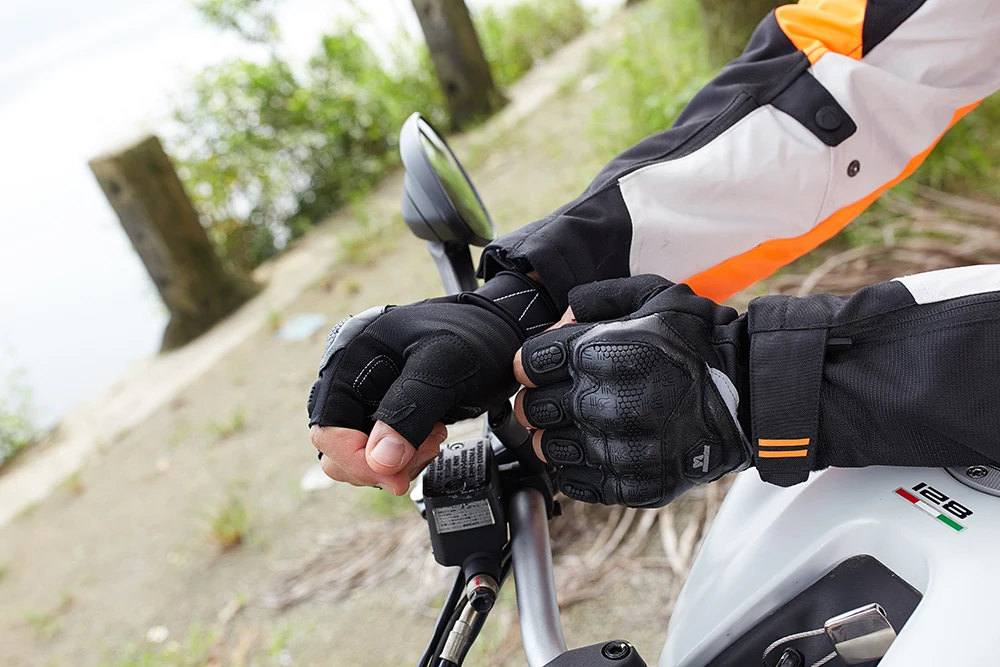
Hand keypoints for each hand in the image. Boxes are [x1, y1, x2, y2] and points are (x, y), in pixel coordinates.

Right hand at [308, 271, 557, 494]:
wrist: (501, 331)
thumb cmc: (477, 338)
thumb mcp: (448, 367)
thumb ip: (410, 409)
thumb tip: (379, 461)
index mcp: (352, 355)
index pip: (327, 427)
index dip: (357, 461)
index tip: (396, 477)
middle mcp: (349, 374)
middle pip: (336, 446)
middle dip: (381, 462)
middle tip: (430, 446)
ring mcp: (364, 392)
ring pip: (356, 453)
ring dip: (393, 462)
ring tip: (434, 438)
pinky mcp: (382, 407)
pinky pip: (376, 449)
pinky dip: (401, 457)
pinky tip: (430, 438)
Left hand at [512, 276, 751, 507]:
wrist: (752, 393)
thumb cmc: (699, 341)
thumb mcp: (654, 295)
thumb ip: (599, 299)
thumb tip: (559, 317)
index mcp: (602, 353)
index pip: (530, 362)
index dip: (532, 363)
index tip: (543, 365)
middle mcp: (605, 403)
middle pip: (533, 409)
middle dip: (540, 399)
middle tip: (560, 396)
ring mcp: (619, 448)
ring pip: (549, 448)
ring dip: (557, 435)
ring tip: (582, 423)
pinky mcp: (634, 483)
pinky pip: (577, 483)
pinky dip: (577, 468)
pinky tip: (596, 449)